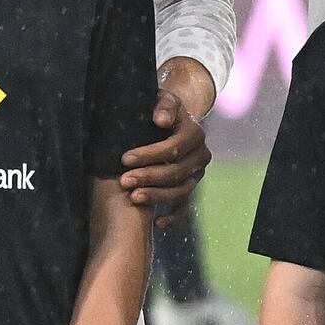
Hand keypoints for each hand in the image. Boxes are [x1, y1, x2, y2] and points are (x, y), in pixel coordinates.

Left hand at [120, 62, 214, 227]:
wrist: (170, 120)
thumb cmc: (160, 110)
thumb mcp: (163, 100)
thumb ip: (163, 106)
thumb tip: (160, 120)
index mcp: (195, 133)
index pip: (174, 148)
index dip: (150, 155)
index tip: (125, 159)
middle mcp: (200, 155)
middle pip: (176, 171)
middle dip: (149, 177)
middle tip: (123, 181)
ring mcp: (196, 174)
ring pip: (180, 190)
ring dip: (156, 196)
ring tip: (133, 198)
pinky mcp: (190, 186)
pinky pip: (185, 205)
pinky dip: (174, 216)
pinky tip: (158, 223)